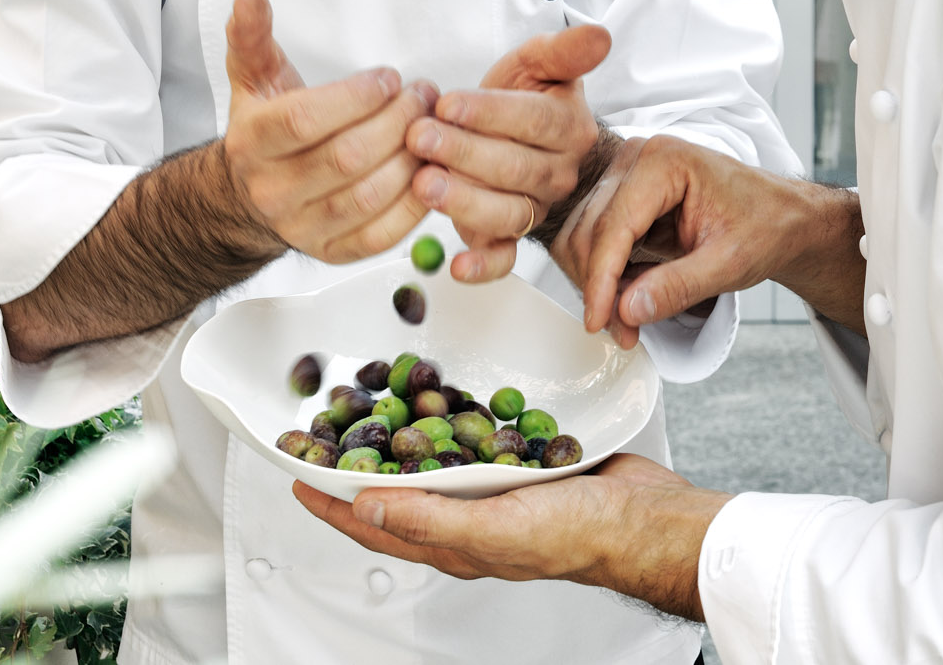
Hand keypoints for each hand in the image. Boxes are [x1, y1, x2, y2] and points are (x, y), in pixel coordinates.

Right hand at [221, 0, 434, 262]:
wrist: (250, 196)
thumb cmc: (266, 131)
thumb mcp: (255, 78)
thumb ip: (254, 36)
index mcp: (253, 142)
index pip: (306, 120)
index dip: (356, 97)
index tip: (389, 78)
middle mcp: (273, 190)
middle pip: (346, 157)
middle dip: (396, 121)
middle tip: (424, 96)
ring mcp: (302, 226)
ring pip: (368, 196)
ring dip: (411, 159)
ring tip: (432, 128)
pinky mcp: (332, 252)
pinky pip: (381, 234)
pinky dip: (414, 205)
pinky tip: (429, 172)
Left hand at [293, 452, 728, 619]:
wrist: (645, 516)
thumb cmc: (579, 534)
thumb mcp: (495, 530)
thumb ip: (429, 519)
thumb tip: (364, 506)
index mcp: (454, 541)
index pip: (373, 522)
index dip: (331, 501)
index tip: (297, 474)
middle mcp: (468, 516)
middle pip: (397, 490)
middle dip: (359, 466)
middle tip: (328, 434)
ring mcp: (497, 489)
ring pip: (435, 462)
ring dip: (402, 438)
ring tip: (375, 410)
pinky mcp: (524, 461)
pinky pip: (477, 440)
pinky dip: (454, 421)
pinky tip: (450, 400)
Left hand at [407, 24, 608, 281]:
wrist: (518, 137)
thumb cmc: (523, 99)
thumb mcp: (538, 64)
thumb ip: (564, 50)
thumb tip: (598, 35)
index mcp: (569, 128)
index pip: (534, 121)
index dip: (490, 113)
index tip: (450, 103)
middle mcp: (557, 173)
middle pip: (515, 168)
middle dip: (463, 152)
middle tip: (422, 138)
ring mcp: (536, 208)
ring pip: (506, 212)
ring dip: (463, 201)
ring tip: (425, 183)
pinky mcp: (511, 238)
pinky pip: (504, 258)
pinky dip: (482, 266)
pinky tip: (457, 263)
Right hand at [563, 136, 868, 338]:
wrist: (782, 217)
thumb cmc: (766, 226)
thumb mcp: (731, 263)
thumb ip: (679, 286)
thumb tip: (627, 310)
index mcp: (665, 161)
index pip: (614, 225)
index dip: (601, 279)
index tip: (598, 322)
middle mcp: (637, 160)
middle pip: (590, 232)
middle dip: (599, 288)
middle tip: (624, 334)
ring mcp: (627, 177)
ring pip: (583, 238)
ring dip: (597, 285)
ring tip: (628, 323)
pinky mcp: (624, 198)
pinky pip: (596, 241)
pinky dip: (605, 277)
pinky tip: (629, 300)